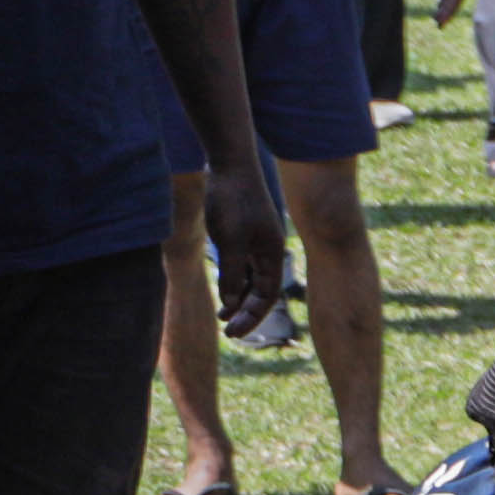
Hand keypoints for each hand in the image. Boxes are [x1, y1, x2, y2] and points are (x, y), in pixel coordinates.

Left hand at [202, 153, 288, 330]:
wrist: (229, 162)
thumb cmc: (231, 199)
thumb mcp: (230, 239)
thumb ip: (232, 273)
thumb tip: (230, 304)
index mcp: (271, 252)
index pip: (267, 295)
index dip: (253, 316)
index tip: (233, 332)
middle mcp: (267, 249)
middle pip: (261, 290)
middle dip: (246, 312)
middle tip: (227, 330)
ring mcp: (255, 241)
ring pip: (251, 279)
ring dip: (239, 298)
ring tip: (224, 315)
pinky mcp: (242, 232)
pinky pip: (242, 265)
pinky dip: (234, 280)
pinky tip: (223, 290)